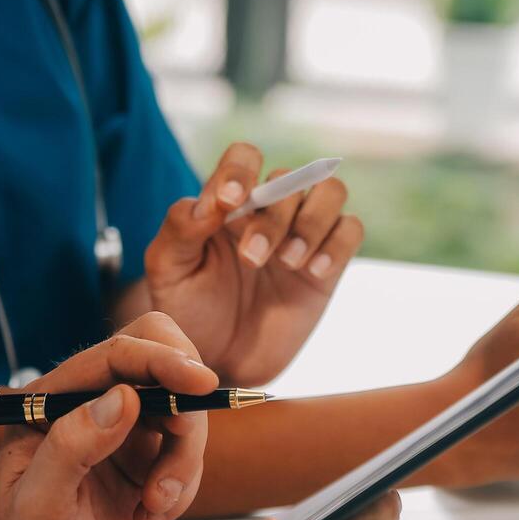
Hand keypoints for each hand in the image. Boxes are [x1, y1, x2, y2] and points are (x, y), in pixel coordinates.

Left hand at [0, 313, 218, 519]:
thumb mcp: (37, 506)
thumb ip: (71, 447)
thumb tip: (123, 398)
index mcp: (51, 402)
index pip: (117, 356)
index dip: (163, 360)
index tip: (201, 383)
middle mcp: (89, 408)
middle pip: (163, 372)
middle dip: (183, 416)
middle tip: (172, 472)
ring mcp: (122, 436)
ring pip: (184, 418)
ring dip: (181, 466)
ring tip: (149, 513)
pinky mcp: (147, 465)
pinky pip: (189, 458)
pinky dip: (183, 489)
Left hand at [143, 142, 363, 385]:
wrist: (217, 362)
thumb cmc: (189, 311)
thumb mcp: (168, 270)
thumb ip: (181, 226)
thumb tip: (214, 200)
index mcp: (228, 203)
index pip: (244, 157)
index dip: (241, 169)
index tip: (230, 202)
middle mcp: (268, 211)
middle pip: (289, 179)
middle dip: (273, 217)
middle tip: (252, 260)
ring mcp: (301, 236)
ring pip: (330, 192)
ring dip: (312, 222)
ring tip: (288, 262)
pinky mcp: (327, 266)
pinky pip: (350, 230)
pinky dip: (336, 244)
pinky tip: (313, 273)